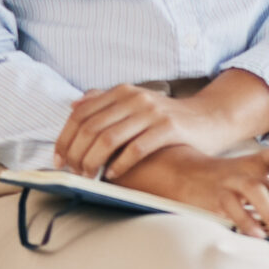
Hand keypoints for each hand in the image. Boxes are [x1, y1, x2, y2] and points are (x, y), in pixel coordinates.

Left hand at [54, 70, 268, 178]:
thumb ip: (106, 102)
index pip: (81, 114)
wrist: (209, 118)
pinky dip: (119, 164)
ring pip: (109, 138)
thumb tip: (74, 104)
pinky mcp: (168, 129)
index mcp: (122, 92)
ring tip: (88, 176)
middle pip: (91, 127)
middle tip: (71, 172)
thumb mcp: (136, 103)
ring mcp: (151, 112)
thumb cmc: (168, 117)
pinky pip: (136, 148)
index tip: (59, 159)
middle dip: (76, 153)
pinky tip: (112, 175)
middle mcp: (134, 98)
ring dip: (93, 162)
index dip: (65, 137)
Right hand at [121, 143, 268, 238]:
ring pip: (257, 193)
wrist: (184, 173)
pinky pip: (233, 208)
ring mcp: (230, 182)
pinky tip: (257, 235)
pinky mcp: (215, 197)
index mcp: (259, 161)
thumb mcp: (255, 176)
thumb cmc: (228, 180)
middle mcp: (247, 168)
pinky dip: (247, 222)